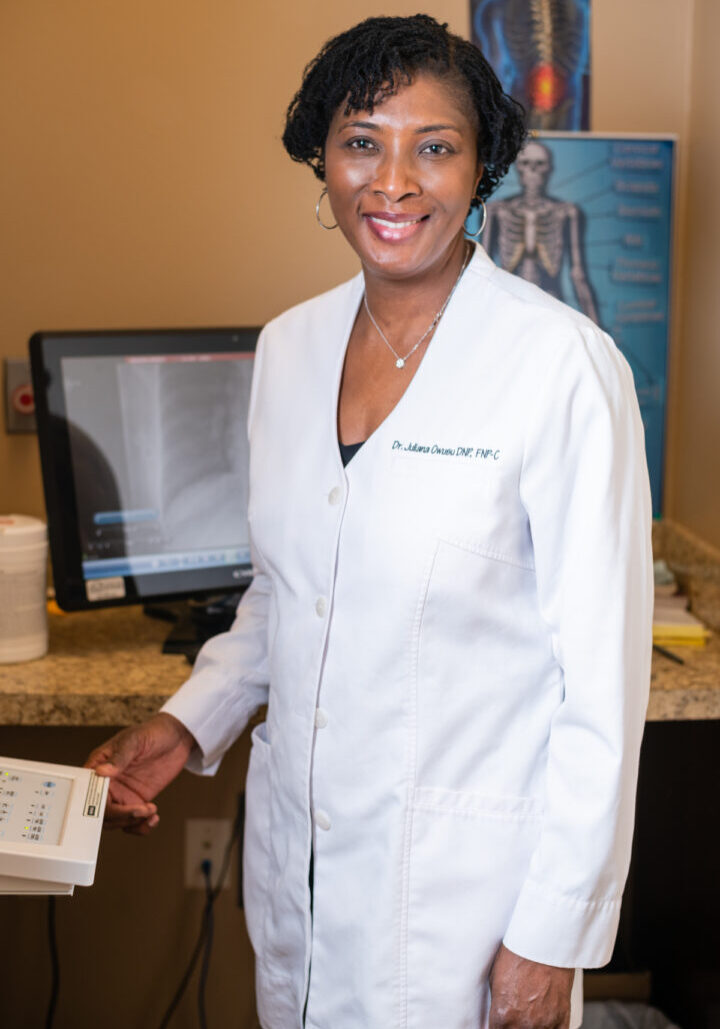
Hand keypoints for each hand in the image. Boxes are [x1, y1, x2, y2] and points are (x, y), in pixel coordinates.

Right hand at [85, 713, 196, 834]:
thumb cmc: (152, 732)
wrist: (177, 737)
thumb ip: (119, 757)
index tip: (112, 807)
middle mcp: (108, 783)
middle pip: (101, 812)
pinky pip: (133, 821)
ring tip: (149, 811)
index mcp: (99, 766)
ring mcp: (122, 794)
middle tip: (139, 810)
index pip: (88, 791)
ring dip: (132, 822)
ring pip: (116, 821)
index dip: (95, 804)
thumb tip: (102, 771)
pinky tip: (152, 818)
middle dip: (119, 816)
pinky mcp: (138, 800)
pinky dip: (140, 827)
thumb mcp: (134, 741)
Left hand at [488, 943, 573, 1028]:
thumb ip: (497, 1003)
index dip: (498, 1027)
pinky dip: (549, 1028)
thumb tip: (497, 1013)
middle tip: (515, 1014)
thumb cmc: (519, 953)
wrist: (544, 942)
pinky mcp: (562, 1020)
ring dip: (532, 1027)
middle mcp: (523, 1024)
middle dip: (513, 1026)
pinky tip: (545, 1021)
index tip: (501, 1023)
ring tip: (530, 1014)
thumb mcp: (495, 979)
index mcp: (503, 1016)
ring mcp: (544, 1024)